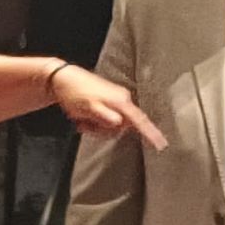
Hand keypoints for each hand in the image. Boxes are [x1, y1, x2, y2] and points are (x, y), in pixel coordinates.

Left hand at [51, 65, 166, 148]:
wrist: (62, 78)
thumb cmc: (74, 93)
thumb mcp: (88, 108)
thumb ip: (105, 116)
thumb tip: (120, 122)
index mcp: (120, 101)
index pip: (140, 121)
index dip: (151, 134)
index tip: (162, 145)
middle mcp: (122, 99)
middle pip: (123, 127)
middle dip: (104, 131)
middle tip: (85, 125)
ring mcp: (116, 100)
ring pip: (113, 126)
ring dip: (97, 128)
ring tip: (82, 119)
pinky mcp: (110, 102)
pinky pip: (107, 120)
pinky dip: (94, 123)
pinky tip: (83, 117)